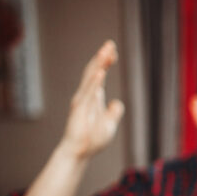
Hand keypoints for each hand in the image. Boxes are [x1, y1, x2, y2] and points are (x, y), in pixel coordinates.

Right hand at [60, 40, 124, 160]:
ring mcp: (82, 101)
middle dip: (102, 57)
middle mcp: (86, 95)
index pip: (99, 75)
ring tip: (106, 51)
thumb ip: (113, 111)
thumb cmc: (92, 139)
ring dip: (99, 64)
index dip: (106, 62)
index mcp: (93, 97)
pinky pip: (89, 93)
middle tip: (110, 43)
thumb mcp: (109, 123)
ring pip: (91, 78)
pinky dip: (95, 82)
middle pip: (94, 71)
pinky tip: (101, 71)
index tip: (114, 52)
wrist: (79, 152)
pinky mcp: (80, 109)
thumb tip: (117, 102)